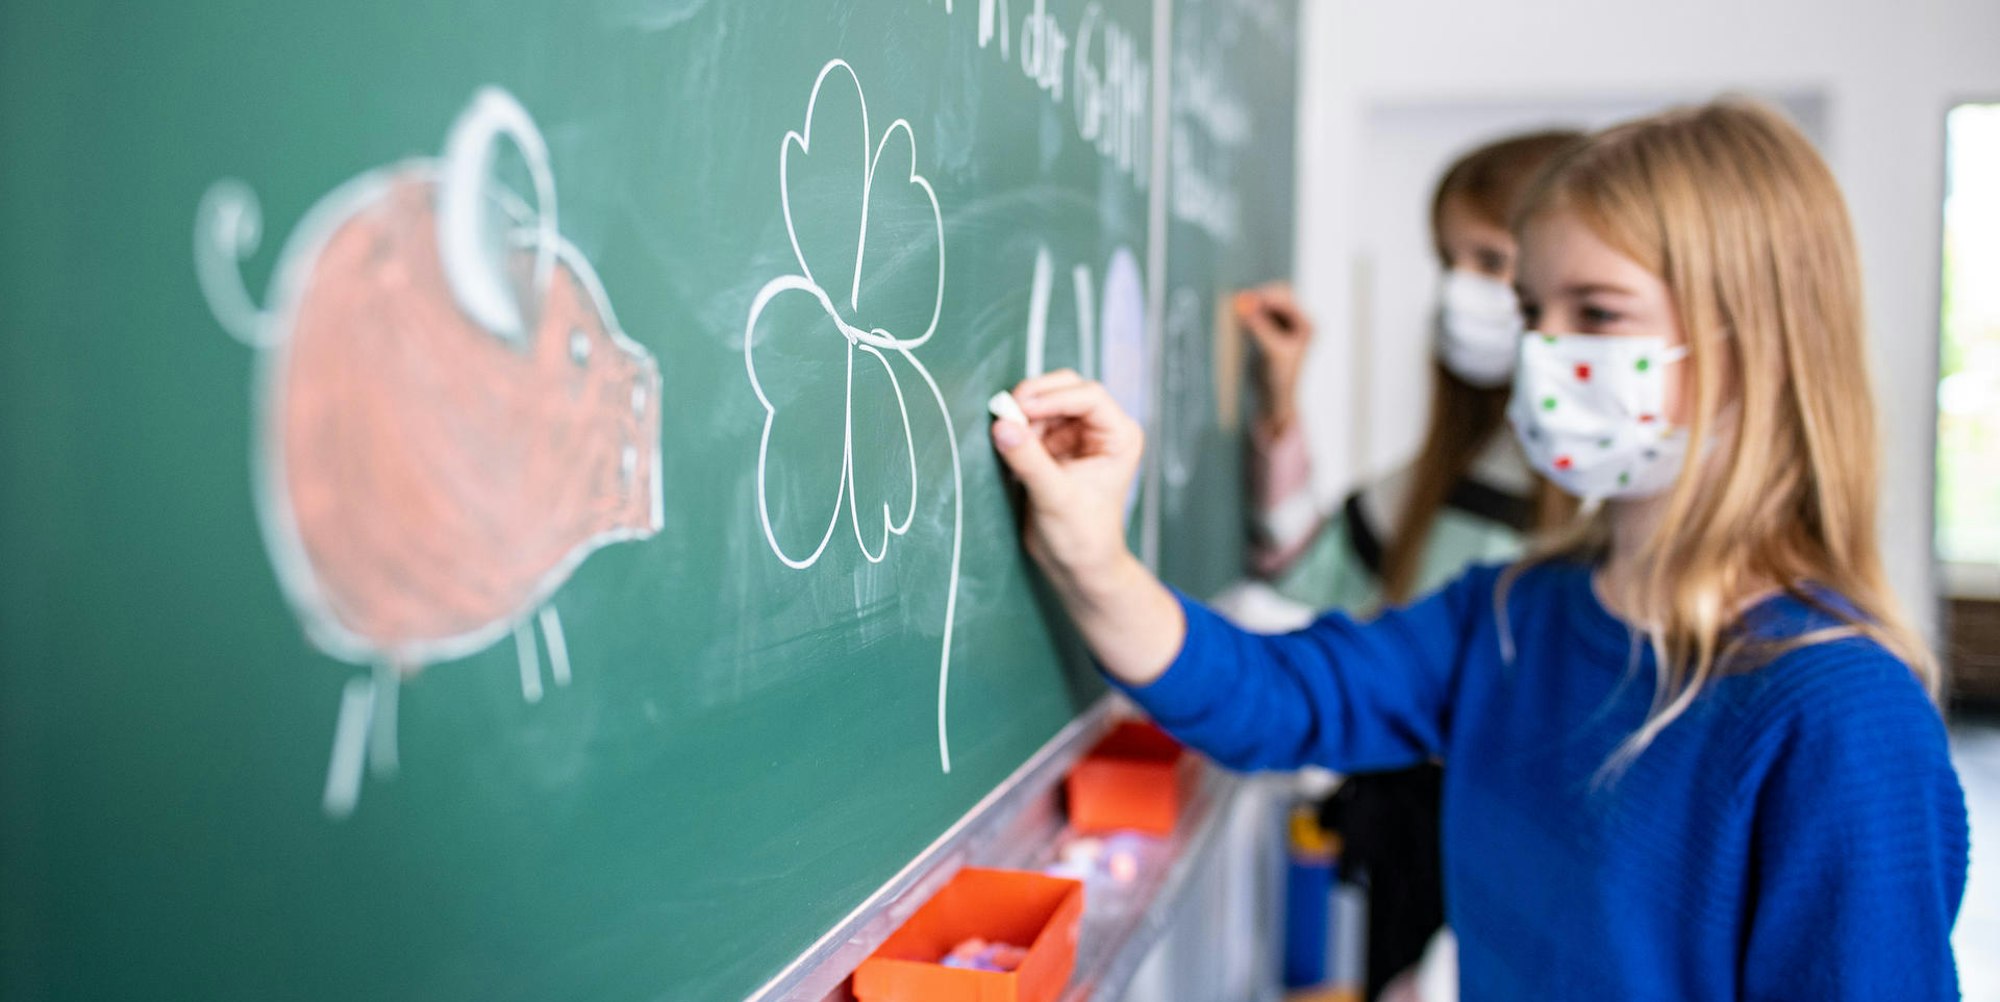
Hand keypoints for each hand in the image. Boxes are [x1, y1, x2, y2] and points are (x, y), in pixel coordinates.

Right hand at [989, 370, 1142, 586]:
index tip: (1020, 410)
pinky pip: (1031, 422)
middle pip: (1067, 388)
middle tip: (1006, 412)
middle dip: (1035, 398)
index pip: (1088, 396)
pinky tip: (1009, 446)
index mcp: (1119, 436)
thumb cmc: (1082, 537)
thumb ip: (1028, 460)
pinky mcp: (1053, 446)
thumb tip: (1002, 426)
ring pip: (1045, 402)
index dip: (1053, 397)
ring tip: (1007, 436)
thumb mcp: (1055, 498)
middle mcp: (1101, 430)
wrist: (1076, 565)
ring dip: (1023, 414)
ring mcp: (1076, 436)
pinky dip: (1017, 428)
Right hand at [1234, 282, 1313, 433]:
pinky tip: (1240, 320)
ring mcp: (1285, 325)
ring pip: (1267, 304)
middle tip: (1239, 302)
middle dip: (1259, 298)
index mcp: (1307, 325)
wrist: (1275, 398)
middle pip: (1277, 297)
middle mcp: (1299, 321)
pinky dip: (1250, 314)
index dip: (1266, 297)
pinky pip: (1260, 314)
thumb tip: (1245, 305)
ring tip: (1238, 313)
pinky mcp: (1272, 330)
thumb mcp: (1271, 351)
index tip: (1246, 299)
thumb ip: (1260, 326)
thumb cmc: (1279, 379)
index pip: (1286, 300)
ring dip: (1253, 306)